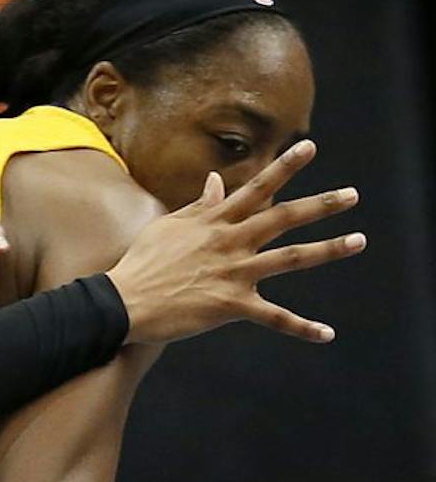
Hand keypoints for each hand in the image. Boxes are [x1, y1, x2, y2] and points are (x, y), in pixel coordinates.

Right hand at [110, 140, 364, 343]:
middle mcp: (229, 242)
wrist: (124, 301)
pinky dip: (301, 327)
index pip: (256, 187)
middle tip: (353, 194)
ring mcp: (232, 273)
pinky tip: (326, 334)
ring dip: (327, 250)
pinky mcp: (230, 305)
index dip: (284, 166)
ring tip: (358, 241)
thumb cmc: (142, 262)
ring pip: (289, 259)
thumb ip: (199, 206)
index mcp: (214, 221)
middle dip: (321, 205)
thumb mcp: (167, 226)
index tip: (309, 147)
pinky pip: (273, 317)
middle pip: (283, 218)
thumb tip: (215, 181)